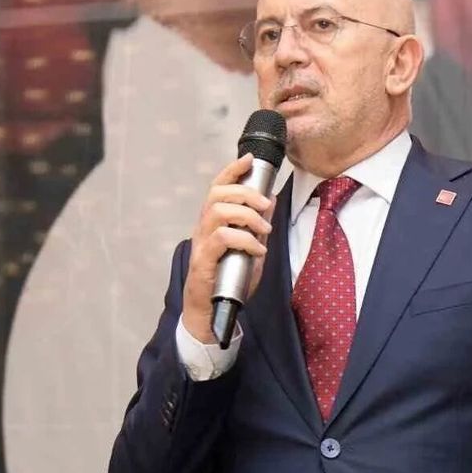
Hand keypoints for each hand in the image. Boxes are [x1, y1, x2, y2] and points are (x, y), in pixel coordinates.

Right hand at [181, 154, 275, 342]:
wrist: (210, 313)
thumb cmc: (227, 280)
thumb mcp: (250, 248)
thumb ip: (257, 226)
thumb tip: (271, 200)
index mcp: (212, 221)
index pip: (217, 187)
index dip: (231, 170)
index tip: (249, 159)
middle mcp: (203, 228)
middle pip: (217, 194)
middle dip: (245, 192)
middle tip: (266, 204)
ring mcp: (201, 244)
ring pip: (218, 212)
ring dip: (247, 216)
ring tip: (264, 229)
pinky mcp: (203, 261)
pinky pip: (222, 239)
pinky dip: (245, 240)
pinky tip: (257, 250)